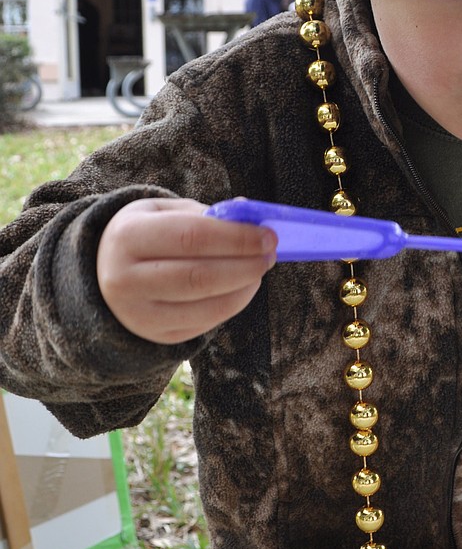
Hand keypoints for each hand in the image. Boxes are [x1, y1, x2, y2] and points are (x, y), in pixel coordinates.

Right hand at [96, 198, 277, 344]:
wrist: (104, 272)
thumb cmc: (148, 234)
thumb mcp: (166, 213)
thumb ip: (208, 215)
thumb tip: (252, 219)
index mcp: (128, 237)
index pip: (192, 237)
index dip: (236, 238)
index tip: (267, 235)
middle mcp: (125, 279)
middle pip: (200, 276)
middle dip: (245, 265)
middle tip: (270, 254)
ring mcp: (138, 313)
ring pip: (205, 306)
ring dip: (243, 288)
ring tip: (259, 270)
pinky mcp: (155, 335)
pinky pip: (204, 323)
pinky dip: (231, 305)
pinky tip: (243, 288)